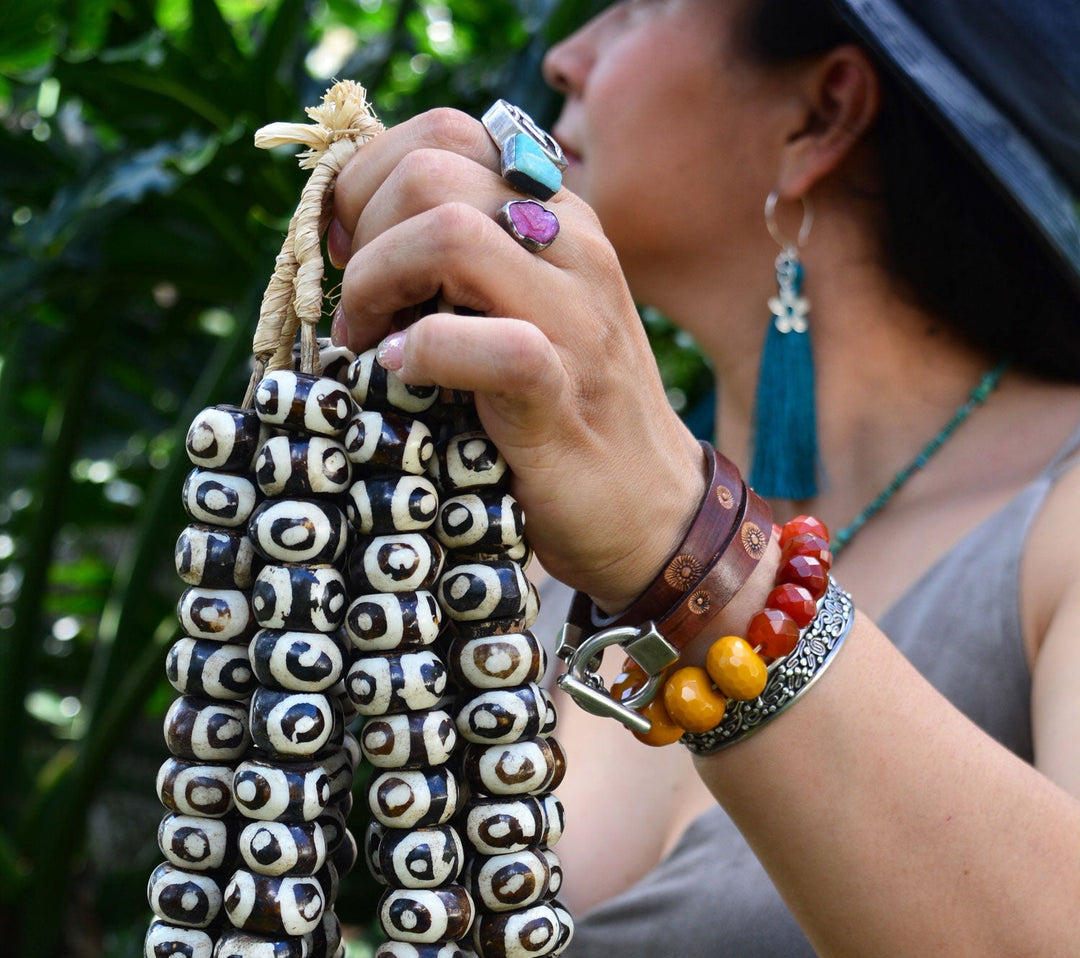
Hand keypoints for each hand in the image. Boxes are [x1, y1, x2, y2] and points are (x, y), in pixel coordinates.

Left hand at [329, 107, 705, 609]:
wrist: (650, 513)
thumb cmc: (561, 419)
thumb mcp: (514, 314)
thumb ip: (461, 264)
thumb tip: (353, 233)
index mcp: (555, 215)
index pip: (445, 133)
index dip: (367, 183)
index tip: (345, 250)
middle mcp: (570, 248)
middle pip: (430, 170)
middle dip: (361, 233)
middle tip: (356, 308)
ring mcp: (574, 317)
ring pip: (449, 232)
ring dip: (378, 283)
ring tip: (370, 343)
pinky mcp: (563, 392)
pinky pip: (486, 342)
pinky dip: (421, 354)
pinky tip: (404, 376)